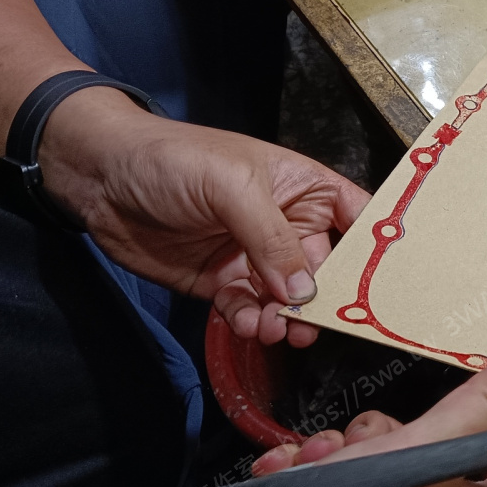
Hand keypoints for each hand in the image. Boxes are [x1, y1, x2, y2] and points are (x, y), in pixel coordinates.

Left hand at [37, 87, 369, 345]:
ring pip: (289, 297)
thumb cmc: (172, 159)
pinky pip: (251, 310)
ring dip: (288, 317)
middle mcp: (287, 225)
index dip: (376, 247)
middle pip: (328, 269)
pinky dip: (253, 323)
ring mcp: (255, 256)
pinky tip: (248, 325)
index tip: (387, 283)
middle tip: (316, 322)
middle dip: (325, 298)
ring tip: (276, 328)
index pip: (357, 218)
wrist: (99, 177)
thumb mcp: (231, 187)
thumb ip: (272, 238)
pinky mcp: (223, 283)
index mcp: (303, 188)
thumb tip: (304, 289)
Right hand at [129, 348, 486, 486]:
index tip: (450, 401)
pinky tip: (285, 480)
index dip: (485, 421)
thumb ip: (486, 404)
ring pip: (377, 469)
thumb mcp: (423, 450)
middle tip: (363, 442)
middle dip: (388, 432)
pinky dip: (311, 480)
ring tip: (315, 465)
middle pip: (435, 454)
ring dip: (339, 453)